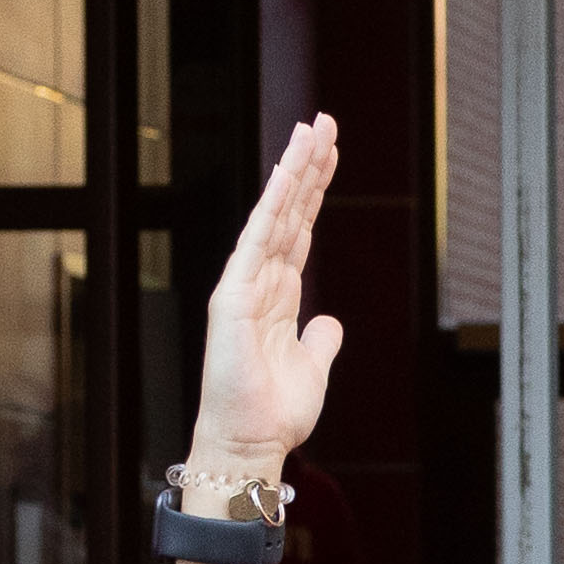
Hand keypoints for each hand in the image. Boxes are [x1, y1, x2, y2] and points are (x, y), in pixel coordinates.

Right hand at [192, 112, 344, 473]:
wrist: (250, 441)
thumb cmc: (273, 410)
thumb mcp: (313, 365)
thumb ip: (321, 338)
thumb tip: (329, 320)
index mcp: (277, 294)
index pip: (300, 228)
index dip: (314, 189)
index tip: (330, 152)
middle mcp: (259, 281)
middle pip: (289, 210)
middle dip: (307, 165)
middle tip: (324, 121)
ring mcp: (244, 284)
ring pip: (274, 214)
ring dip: (293, 170)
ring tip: (311, 130)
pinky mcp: (234, 295)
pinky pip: (258, 239)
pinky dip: (273, 204)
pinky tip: (286, 173)